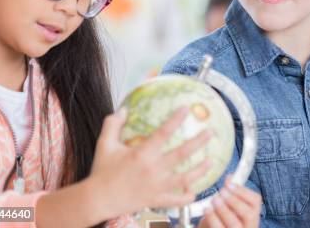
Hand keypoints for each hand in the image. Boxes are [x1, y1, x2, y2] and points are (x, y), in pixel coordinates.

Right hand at [88, 107, 212, 218]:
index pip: (163, 133)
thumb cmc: (101, 171)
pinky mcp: (156, 200)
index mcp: (142, 154)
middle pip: (182, 154)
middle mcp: (153, 169)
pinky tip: (195, 192)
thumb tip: (123, 109)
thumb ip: (113, 125)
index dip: (176, 120)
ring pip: (185, 178)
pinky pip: (176, 200)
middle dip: (199, 142)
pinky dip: (187, 197)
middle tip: (211, 132)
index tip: (186, 109)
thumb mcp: (104, 144)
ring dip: (200, 170)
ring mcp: (157, 186)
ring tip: (211, 161)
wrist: (98, 200)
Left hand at [198, 176, 261, 227]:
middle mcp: (248, 226)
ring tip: (213, 200)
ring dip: (223, 210)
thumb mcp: (228, 205)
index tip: (229, 184)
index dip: (243, 191)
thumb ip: (230, 193)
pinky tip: (207, 210)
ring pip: (235, 224)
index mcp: (252, 215)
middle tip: (221, 192)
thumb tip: (230, 177)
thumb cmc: (220, 217)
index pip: (256, 201)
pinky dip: (213, 219)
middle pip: (248, 214)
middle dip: (234, 201)